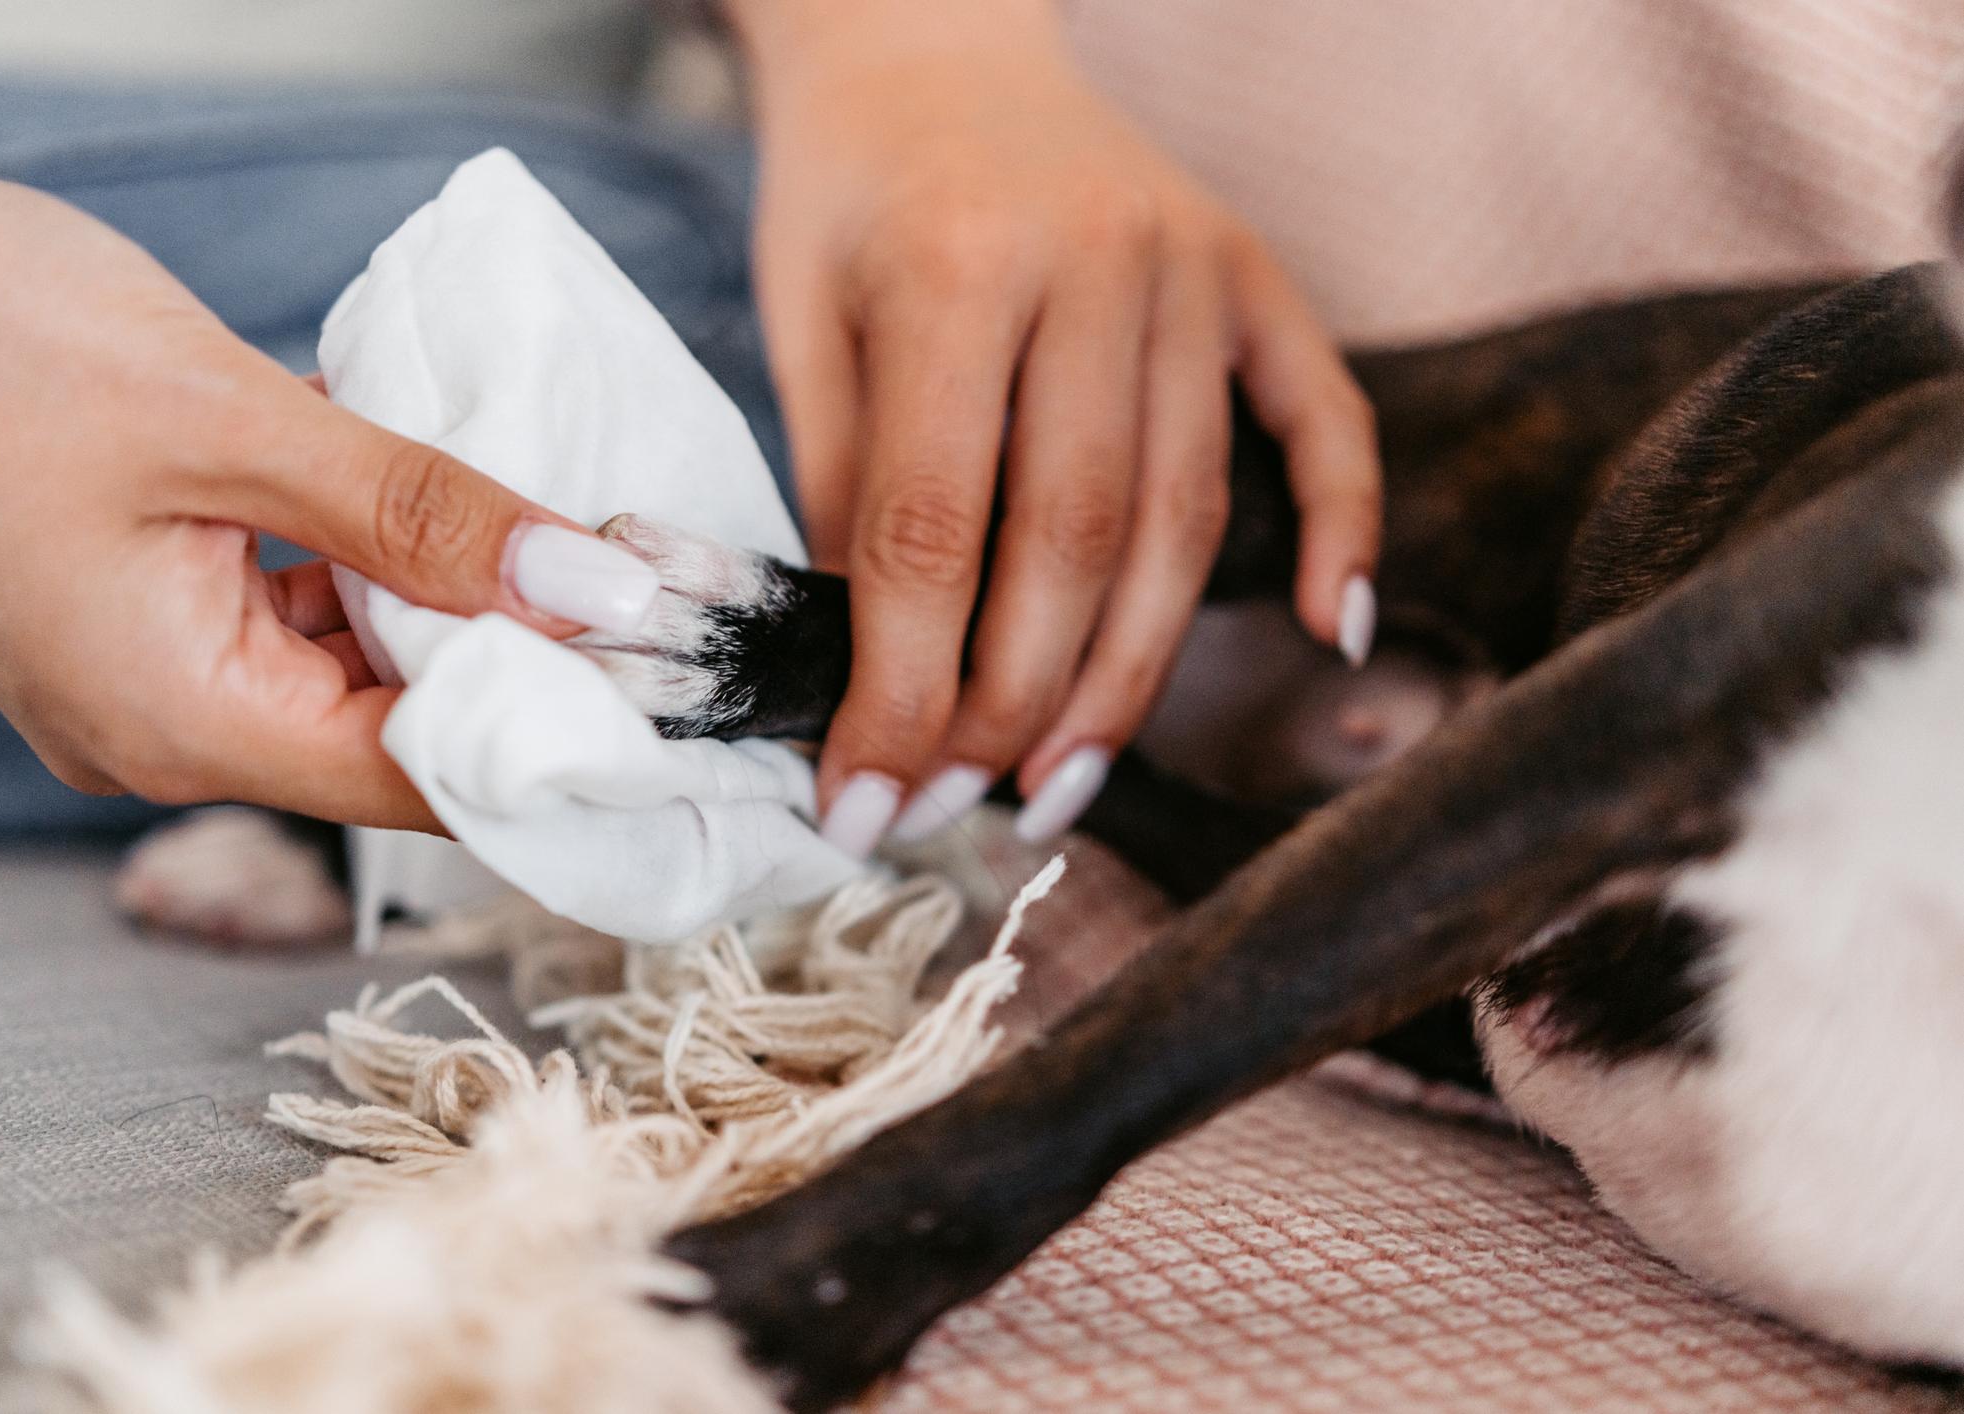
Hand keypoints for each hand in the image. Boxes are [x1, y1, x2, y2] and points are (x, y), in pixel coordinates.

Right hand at [0, 152, 659, 829]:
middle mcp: (166, 724)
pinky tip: (428, 495)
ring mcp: (148, 668)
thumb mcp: (227, 423)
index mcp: (180, 720)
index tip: (669, 688)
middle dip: (517, 654)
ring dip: (447, 595)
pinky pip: (295, 607)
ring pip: (353, 660)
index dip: (559, 739)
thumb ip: (418, 511)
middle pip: (397, 725)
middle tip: (632, 575)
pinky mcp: (143, 603)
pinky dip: (371, 557)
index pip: (422, 779)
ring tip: (551, 525)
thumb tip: (584, 585)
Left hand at [729, 0, 1382, 853]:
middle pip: (1075, 543)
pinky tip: (1331, 635)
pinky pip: (1325, 418)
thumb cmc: (849, 185)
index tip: (864, 807)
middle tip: (957, 811)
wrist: (934, 34)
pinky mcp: (1255, 275)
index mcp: (959, 266)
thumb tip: (877, 681)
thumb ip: (849, 489)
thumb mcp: (802, 321)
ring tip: (1065, 786)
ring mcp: (1195, 268)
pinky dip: (1342, 528)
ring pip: (1185, 518)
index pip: (934, 530)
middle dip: (1013, 709)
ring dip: (1129, 676)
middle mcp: (1097, 264)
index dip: (899, 691)